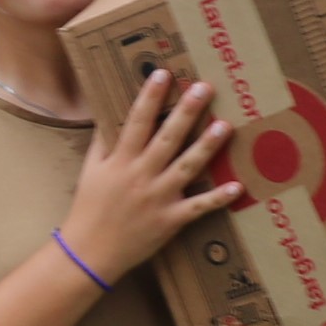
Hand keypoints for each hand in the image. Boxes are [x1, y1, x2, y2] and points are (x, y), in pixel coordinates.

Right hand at [61, 68, 232, 282]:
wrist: (88, 252)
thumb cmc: (88, 209)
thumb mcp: (91, 171)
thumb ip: (103, 143)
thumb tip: (111, 116)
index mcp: (120, 161)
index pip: (136, 122)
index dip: (150, 97)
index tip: (163, 74)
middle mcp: (141, 175)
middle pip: (167, 138)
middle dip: (186, 112)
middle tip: (204, 88)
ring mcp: (158, 198)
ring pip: (186, 167)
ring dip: (207, 146)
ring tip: (225, 126)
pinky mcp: (170, 220)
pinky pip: (198, 207)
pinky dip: (218, 198)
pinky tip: (237, 186)